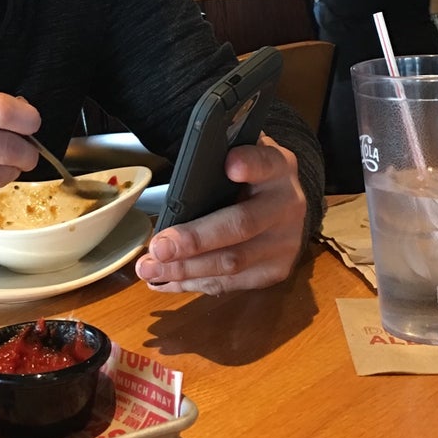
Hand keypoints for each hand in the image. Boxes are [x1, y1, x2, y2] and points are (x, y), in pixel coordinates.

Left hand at [134, 137, 306, 293]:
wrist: (285, 204)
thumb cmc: (250, 177)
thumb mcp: (242, 153)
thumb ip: (218, 154)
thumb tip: (187, 166)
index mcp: (278, 167)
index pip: (265, 162)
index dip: (249, 164)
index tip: (230, 165)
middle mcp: (287, 204)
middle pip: (241, 225)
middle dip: (195, 240)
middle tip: (159, 247)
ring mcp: (285, 243)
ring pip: (232, 262)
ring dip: (185, 269)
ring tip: (149, 268)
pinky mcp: (275, 271)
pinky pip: (230, 283)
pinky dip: (193, 283)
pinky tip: (165, 280)